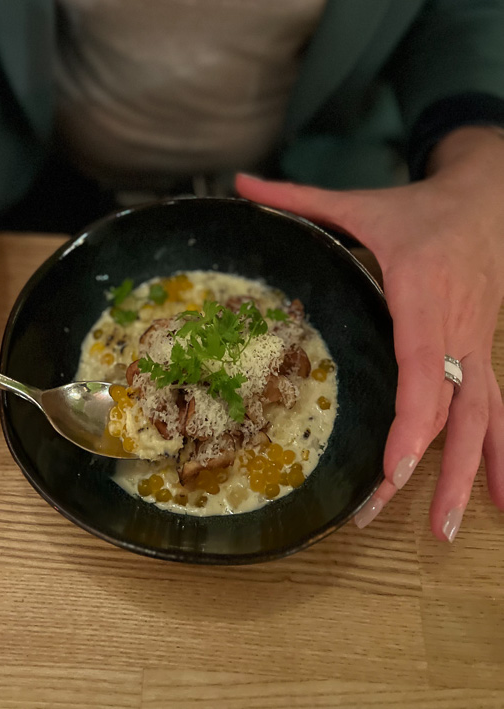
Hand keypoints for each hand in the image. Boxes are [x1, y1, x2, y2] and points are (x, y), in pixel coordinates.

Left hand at [236, 127, 503, 541]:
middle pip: (448, 409)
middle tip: (385, 515)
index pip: (421, 367)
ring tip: (445, 531)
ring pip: (481, 419)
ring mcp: (474, 345)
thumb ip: (297, 198)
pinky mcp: (483, 353)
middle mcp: (453, 329)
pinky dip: (500, 457)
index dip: (413, 419)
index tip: (394, 467)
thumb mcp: (359, 202)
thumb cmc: (419, 209)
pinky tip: (499, 499)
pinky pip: (497, 410)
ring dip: (464, 476)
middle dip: (425, 469)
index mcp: (420, 294)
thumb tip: (240, 185)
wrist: (487, 200)